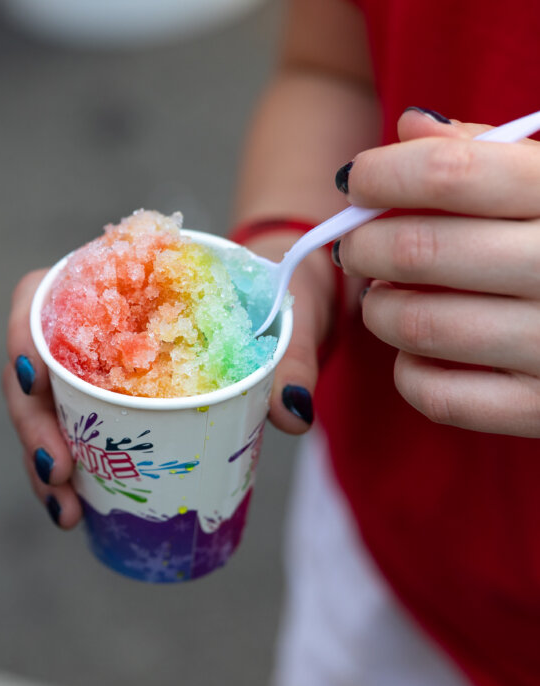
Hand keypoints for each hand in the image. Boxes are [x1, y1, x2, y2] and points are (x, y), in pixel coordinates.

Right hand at [3, 247, 341, 528]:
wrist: (276, 309)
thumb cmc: (270, 296)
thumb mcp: (284, 317)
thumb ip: (291, 358)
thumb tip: (291, 412)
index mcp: (110, 279)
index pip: (38, 296)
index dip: (22, 334)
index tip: (32, 379)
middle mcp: (85, 324)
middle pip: (29, 370)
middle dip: (33, 425)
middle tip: (58, 472)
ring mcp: (88, 370)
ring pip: (40, 412)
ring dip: (41, 462)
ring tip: (65, 510)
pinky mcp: (102, 409)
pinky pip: (67, 438)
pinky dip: (64, 477)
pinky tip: (74, 511)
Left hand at [335, 108, 539, 435]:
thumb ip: (491, 151)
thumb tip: (411, 126)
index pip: (450, 173)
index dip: (383, 174)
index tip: (358, 181)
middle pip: (417, 250)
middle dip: (364, 244)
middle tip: (359, 244)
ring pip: (417, 324)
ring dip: (379, 307)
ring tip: (385, 293)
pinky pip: (439, 395)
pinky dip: (408, 371)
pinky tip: (420, 349)